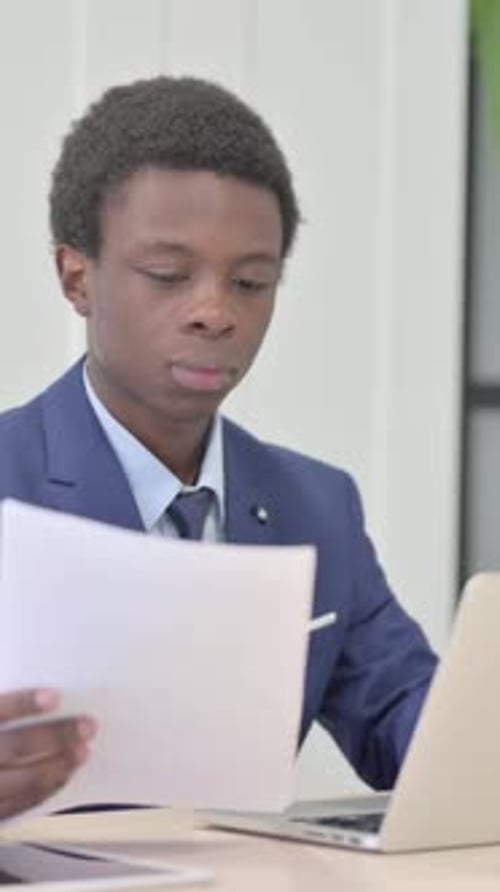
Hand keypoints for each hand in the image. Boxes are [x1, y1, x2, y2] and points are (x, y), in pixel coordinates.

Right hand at [0, 688, 95, 818]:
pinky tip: (65, 773)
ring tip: (83, 750)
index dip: (22, 704)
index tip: (54, 696)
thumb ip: (3, 706)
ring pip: (20, 782)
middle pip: (11, 748)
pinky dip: (46, 789)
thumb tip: (36, 686)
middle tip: (86, 725)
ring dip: (57, 766)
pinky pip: (20, 805)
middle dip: (53, 737)